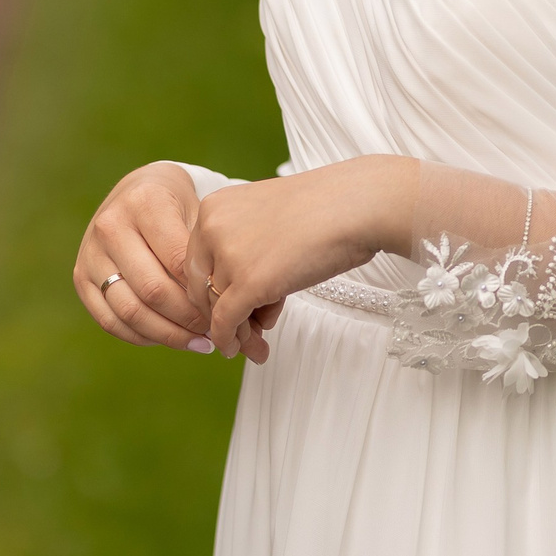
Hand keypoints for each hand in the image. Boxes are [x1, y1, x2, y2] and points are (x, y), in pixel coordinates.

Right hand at [75, 161, 215, 353]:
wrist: (138, 190)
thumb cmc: (177, 205)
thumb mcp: (197, 211)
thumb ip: (203, 252)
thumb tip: (219, 306)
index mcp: (144, 203)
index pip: (177, 261)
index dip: (203, 291)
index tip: (226, 307)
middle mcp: (110, 226)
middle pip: (152, 290)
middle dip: (188, 318)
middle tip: (216, 331)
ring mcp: (90, 253)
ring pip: (129, 311)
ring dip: (168, 335)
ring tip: (200, 343)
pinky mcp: (81, 278)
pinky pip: (110, 321)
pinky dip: (143, 336)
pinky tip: (171, 338)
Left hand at [185, 155, 416, 360]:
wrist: (357, 205)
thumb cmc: (326, 208)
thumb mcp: (269, 218)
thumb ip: (245, 245)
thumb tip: (236, 292)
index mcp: (214, 206)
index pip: (197, 260)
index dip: (216, 288)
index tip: (234, 305)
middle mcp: (212, 228)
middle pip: (201, 286)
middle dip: (222, 313)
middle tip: (246, 330)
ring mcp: (227, 255)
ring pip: (216, 308)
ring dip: (238, 330)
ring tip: (257, 343)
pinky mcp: (246, 283)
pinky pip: (226, 322)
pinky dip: (231, 340)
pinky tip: (242, 350)